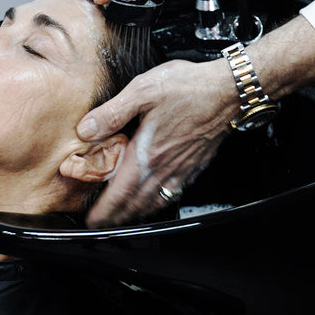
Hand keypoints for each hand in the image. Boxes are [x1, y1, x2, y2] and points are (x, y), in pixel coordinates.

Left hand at [76, 59, 238, 227]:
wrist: (228, 90)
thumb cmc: (188, 87)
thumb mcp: (142, 91)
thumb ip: (111, 113)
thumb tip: (85, 130)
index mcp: (147, 153)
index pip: (120, 192)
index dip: (104, 210)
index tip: (91, 221)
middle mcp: (165, 167)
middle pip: (137, 203)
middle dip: (117, 218)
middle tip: (103, 226)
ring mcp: (182, 168)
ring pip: (156, 201)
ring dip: (137, 214)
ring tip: (124, 219)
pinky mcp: (195, 164)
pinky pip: (174, 192)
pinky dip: (160, 203)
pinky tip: (157, 200)